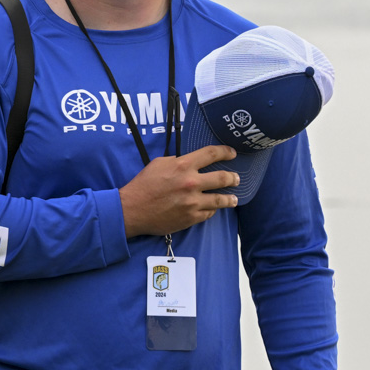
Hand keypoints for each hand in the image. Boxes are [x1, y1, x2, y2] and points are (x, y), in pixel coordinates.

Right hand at [119, 145, 239, 237]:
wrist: (133, 210)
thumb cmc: (144, 185)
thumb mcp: (159, 163)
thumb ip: (178, 161)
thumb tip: (191, 162)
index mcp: (183, 166)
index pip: (211, 154)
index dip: (225, 152)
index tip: (232, 153)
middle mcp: (191, 183)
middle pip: (222, 178)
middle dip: (233, 178)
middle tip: (236, 178)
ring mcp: (193, 202)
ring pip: (221, 200)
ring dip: (230, 198)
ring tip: (234, 199)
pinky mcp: (191, 218)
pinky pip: (209, 213)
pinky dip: (212, 210)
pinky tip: (213, 209)